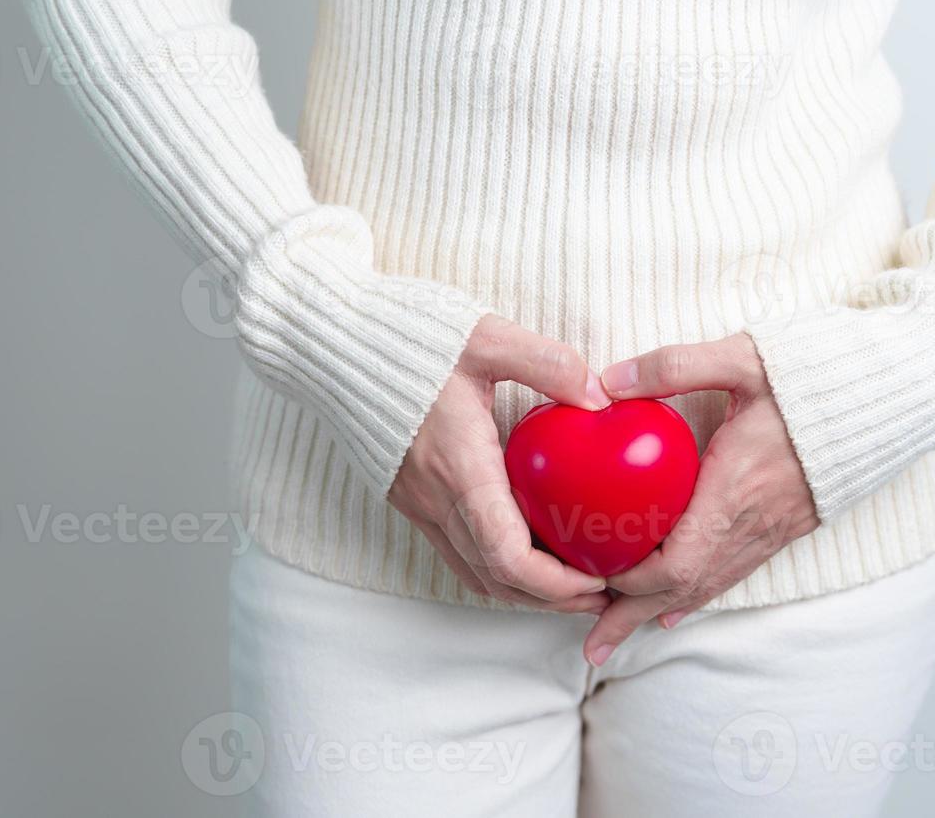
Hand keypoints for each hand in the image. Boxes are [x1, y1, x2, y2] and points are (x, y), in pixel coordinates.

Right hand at [389, 314, 613, 613]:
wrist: (331, 341)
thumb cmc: (407, 337)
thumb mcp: (486, 337)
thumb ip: (547, 363)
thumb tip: (599, 396)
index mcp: (459, 469)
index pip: (508, 557)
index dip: (558, 583)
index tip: (599, 578)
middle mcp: (435, 499)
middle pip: (497, 579)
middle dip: (553, 598)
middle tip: (603, 595)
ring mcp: (418, 503)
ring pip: (473, 572)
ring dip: (524, 590)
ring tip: (573, 585)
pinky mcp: (410, 497)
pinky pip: (456, 551)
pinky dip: (496, 566)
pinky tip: (528, 550)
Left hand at [581, 334, 819, 663]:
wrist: (887, 398)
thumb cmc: (813, 377)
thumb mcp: (741, 358)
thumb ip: (675, 366)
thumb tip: (608, 381)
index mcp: (734, 490)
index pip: (677, 563)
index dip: (632, 580)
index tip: (591, 574)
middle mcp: (751, 523)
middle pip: (683, 590)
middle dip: (632, 616)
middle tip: (591, 648)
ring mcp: (769, 531)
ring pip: (706, 588)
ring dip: (657, 614)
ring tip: (615, 638)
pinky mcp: (783, 529)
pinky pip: (731, 575)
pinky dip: (695, 595)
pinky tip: (673, 610)